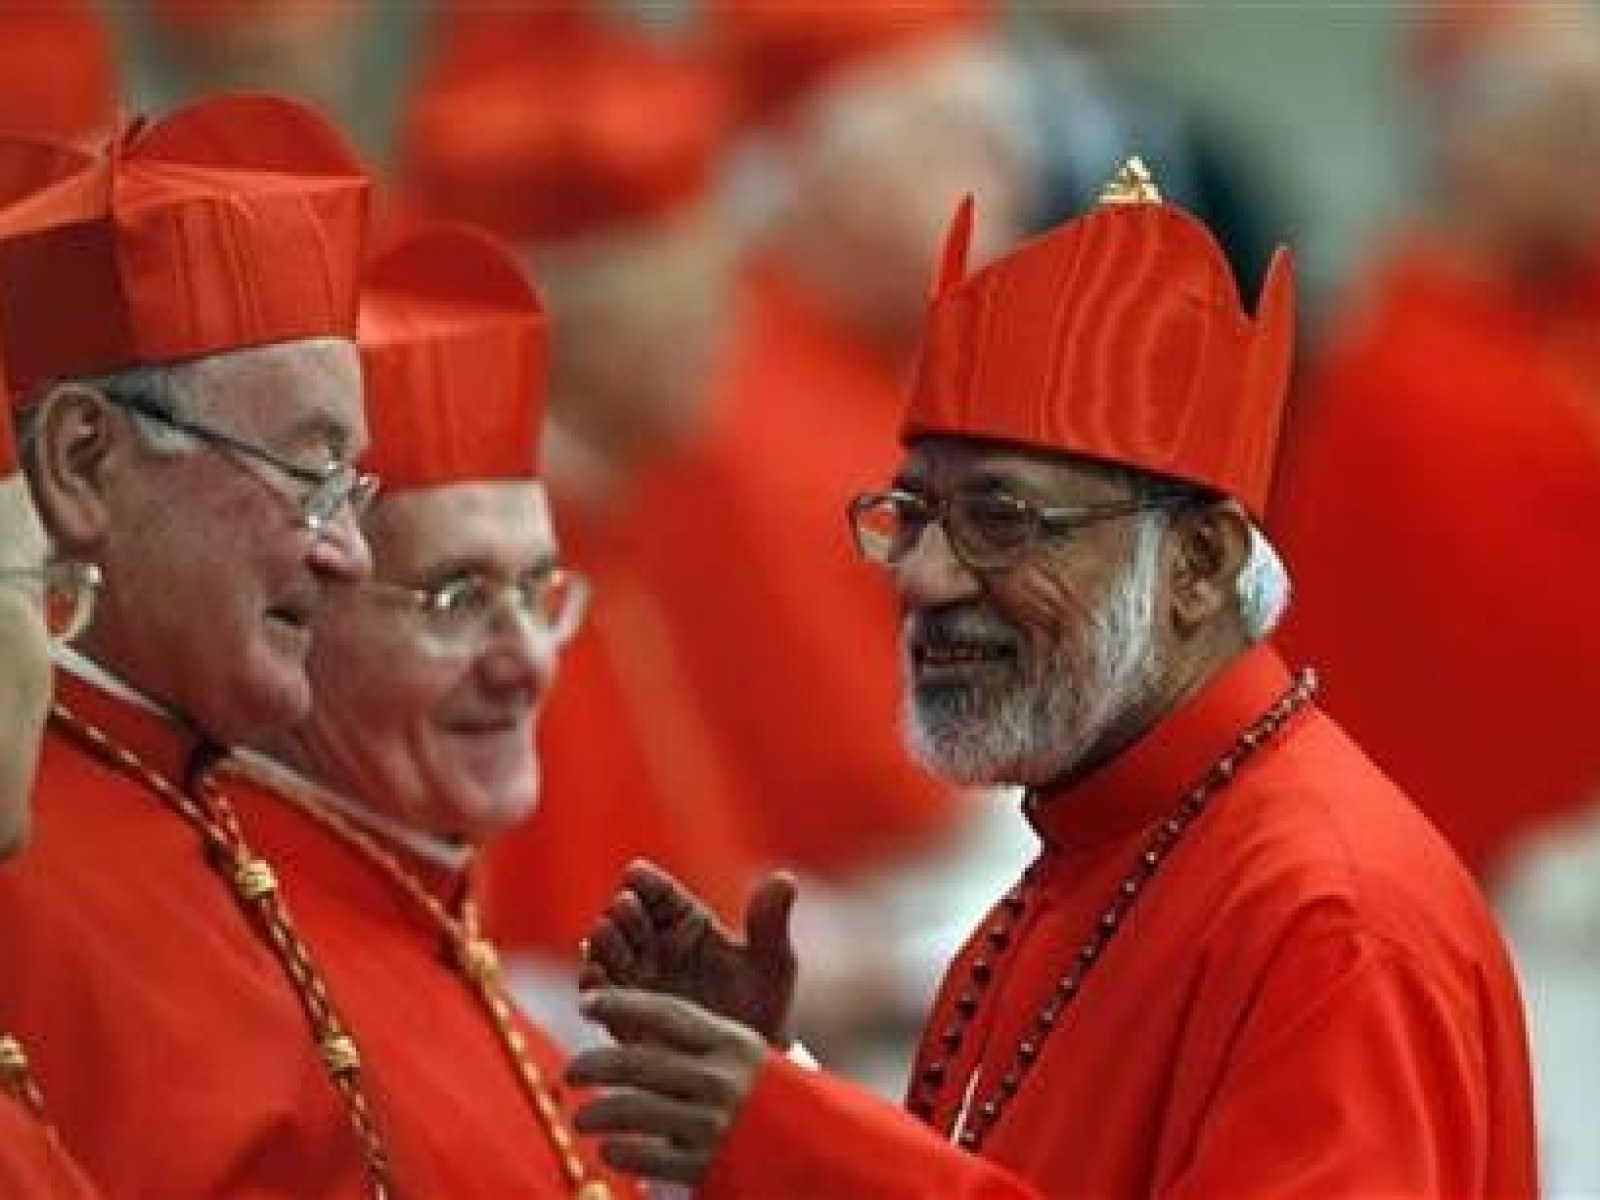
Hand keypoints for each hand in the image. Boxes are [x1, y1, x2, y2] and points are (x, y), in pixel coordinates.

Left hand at [567, 987, 769, 1186]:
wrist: (818, 1155)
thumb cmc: (767, 1099)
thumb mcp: (745, 1056)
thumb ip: (696, 1041)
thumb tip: (629, 1023)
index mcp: (735, 1043)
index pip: (666, 1014)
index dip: (621, 1003)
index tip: (586, 1002)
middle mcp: (724, 1080)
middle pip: (637, 1063)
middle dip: (593, 1065)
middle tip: (570, 1070)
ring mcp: (714, 1125)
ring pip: (632, 1110)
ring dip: (596, 1113)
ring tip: (581, 1117)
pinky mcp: (706, 1167)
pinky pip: (644, 1156)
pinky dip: (618, 1151)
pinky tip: (609, 1149)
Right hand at [581, 859, 798, 1046]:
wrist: (750, 1068)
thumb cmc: (764, 1006)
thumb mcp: (772, 963)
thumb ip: (771, 923)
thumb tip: (785, 878)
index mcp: (689, 923)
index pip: (662, 893)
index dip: (646, 881)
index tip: (636, 874)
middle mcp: (657, 946)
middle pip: (629, 918)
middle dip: (623, 910)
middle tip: (624, 906)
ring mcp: (637, 980)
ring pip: (609, 952)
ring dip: (603, 941)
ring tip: (603, 934)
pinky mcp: (624, 1015)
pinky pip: (600, 996)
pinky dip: (593, 983)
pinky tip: (593, 975)